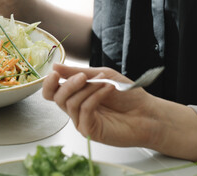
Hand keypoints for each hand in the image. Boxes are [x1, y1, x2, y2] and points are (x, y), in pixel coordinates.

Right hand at [43, 64, 159, 147]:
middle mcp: (76, 109)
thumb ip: (77, 72)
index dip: (48, 83)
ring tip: (104, 82)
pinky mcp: (90, 131)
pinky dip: (95, 96)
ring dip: (87, 89)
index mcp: (76, 95)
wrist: (148, 113)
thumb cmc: (127, 96)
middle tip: (83, 77)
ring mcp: (81, 121)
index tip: (54, 73)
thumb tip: (55, 66)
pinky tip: (108, 89)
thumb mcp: (102, 75)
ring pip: (70, 103)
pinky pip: (84, 110)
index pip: (52, 92)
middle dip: (68, 84)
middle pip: (56, 98)